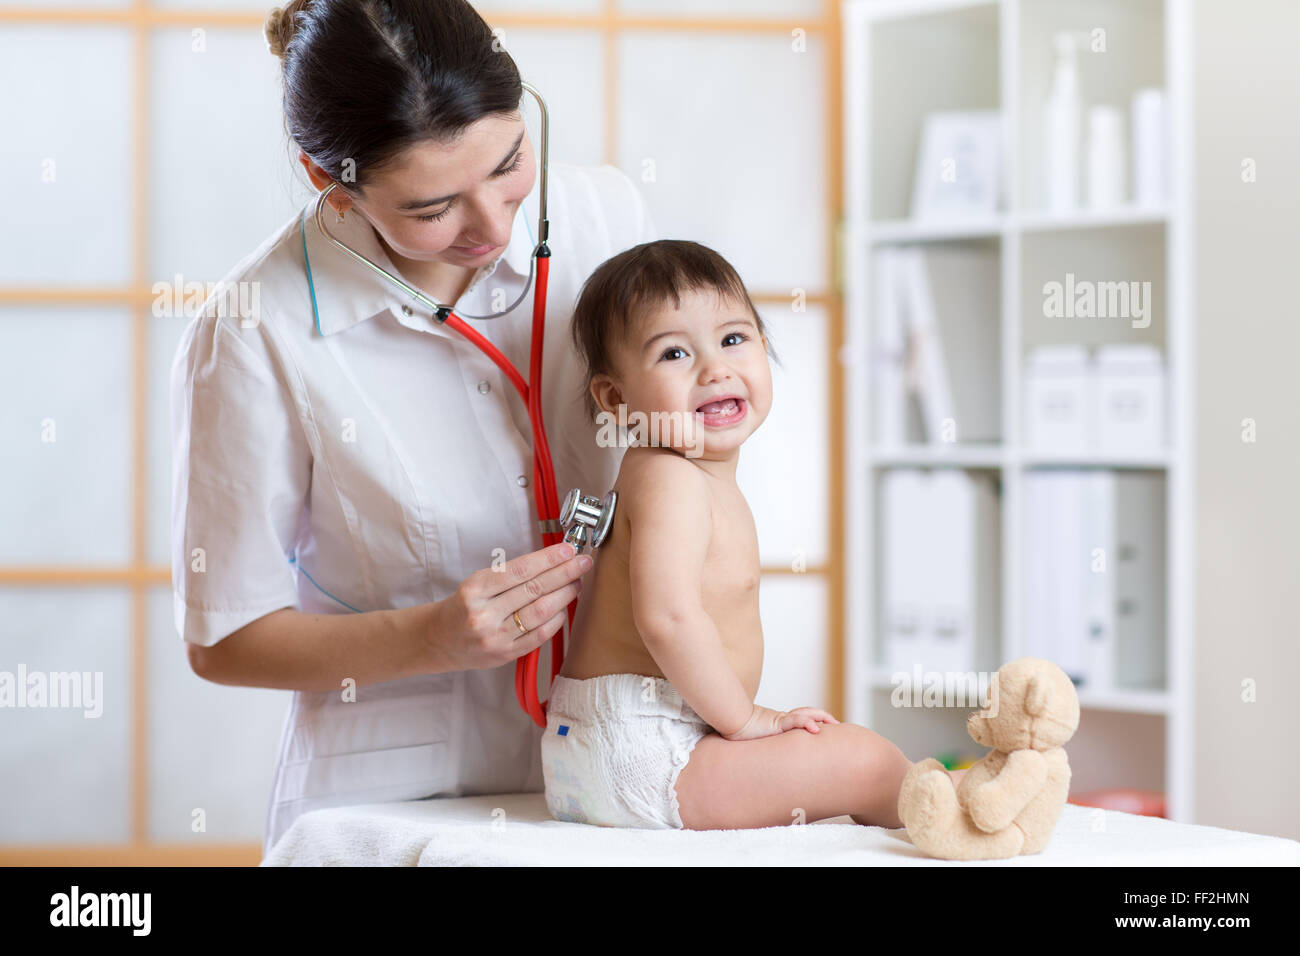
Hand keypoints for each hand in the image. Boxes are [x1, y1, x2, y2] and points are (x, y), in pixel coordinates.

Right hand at [428, 541, 592, 670]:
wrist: (439, 640)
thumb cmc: (463, 606)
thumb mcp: (477, 583)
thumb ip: (510, 575)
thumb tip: (551, 561)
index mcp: (475, 589)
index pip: (520, 570)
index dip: (548, 558)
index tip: (568, 550)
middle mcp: (484, 614)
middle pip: (535, 589)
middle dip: (565, 573)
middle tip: (583, 562)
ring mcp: (495, 637)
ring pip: (541, 612)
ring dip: (565, 594)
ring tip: (577, 583)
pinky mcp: (505, 654)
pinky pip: (540, 635)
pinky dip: (556, 619)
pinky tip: (564, 608)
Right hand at [722, 704, 839, 740]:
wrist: (728, 722)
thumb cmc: (737, 732)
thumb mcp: (755, 741)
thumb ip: (763, 746)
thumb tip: (764, 763)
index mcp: (777, 722)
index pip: (798, 717)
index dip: (812, 718)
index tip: (824, 725)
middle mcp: (780, 719)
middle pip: (806, 712)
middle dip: (822, 716)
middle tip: (835, 724)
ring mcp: (779, 720)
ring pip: (804, 714)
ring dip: (820, 717)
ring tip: (833, 723)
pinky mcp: (775, 722)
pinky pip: (794, 721)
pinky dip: (806, 723)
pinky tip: (816, 729)